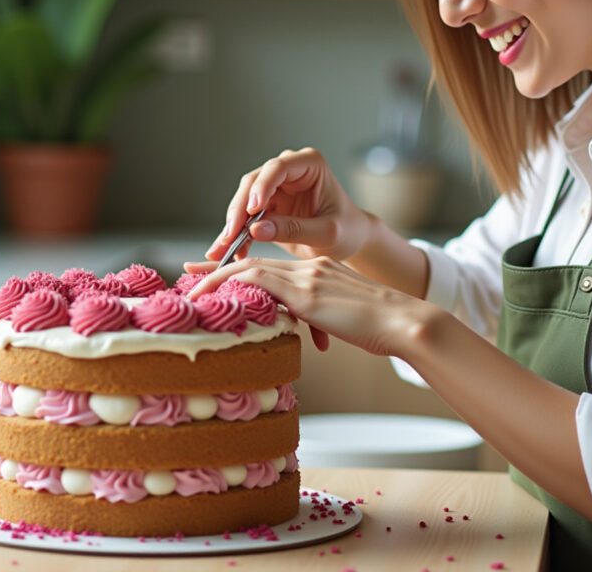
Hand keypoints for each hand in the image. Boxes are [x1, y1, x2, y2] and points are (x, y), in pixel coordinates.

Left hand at [189, 255, 433, 356]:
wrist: (403, 321)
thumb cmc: (381, 327)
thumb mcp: (343, 318)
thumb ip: (320, 317)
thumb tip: (304, 330)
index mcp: (318, 272)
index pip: (271, 265)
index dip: (240, 268)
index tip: (214, 273)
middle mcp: (309, 268)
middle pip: (254, 261)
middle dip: (218, 267)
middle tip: (188, 271)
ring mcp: (307, 277)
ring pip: (252, 267)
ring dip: (217, 276)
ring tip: (191, 285)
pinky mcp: (307, 292)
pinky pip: (260, 281)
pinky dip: (234, 284)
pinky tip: (215, 295)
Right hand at [203, 148, 375, 265]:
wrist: (350, 241)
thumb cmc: (347, 231)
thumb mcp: (327, 233)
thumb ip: (294, 230)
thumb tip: (255, 230)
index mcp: (310, 165)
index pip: (278, 168)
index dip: (262, 187)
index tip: (252, 211)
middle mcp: (289, 171)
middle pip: (254, 183)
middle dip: (240, 210)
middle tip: (231, 234)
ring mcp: (275, 188)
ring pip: (243, 200)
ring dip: (232, 224)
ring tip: (224, 249)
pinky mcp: (266, 207)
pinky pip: (244, 219)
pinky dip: (236, 235)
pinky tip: (228, 252)